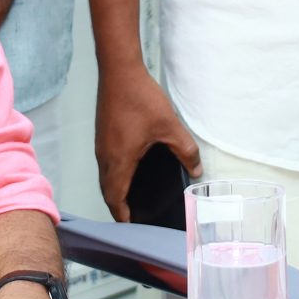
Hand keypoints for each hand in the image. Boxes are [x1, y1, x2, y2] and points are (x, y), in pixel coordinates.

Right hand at [94, 59, 200, 221]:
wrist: (118, 70)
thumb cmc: (140, 98)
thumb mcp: (170, 126)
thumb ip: (186, 150)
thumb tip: (196, 170)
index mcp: (119, 160)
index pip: (115, 198)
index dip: (122, 215)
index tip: (130, 227)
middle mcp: (106, 156)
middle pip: (107, 190)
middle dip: (118, 206)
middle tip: (133, 217)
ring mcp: (101, 144)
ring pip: (106, 176)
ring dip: (115, 189)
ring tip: (131, 198)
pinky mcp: (103, 133)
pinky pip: (106, 162)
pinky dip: (115, 174)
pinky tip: (129, 168)